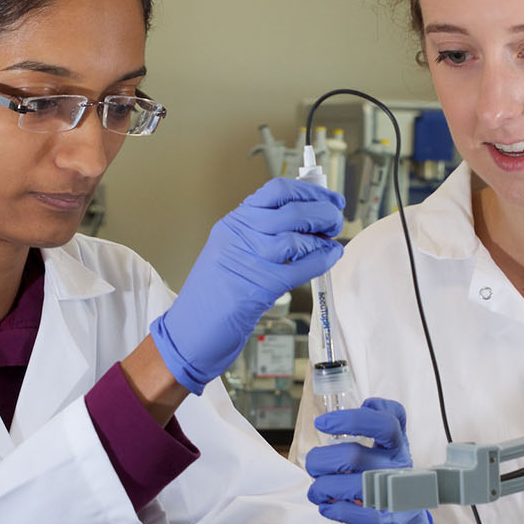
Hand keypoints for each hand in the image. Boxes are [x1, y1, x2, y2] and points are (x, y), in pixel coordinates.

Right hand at [150, 178, 342, 392]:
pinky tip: (330, 257)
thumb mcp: (231, 253)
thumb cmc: (212, 297)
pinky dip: (320, 260)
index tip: (329, 199)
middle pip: (291, 211)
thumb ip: (262, 236)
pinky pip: (299, 267)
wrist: (188, 332)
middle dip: (322, 212)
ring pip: (296, 236)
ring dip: (322, 238)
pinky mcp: (258, 287)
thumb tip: (307, 223)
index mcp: (233, 223)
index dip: (309, 192)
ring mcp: (247, 260)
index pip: (276, 191)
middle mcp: (239, 236)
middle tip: (335, 221)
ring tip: (332, 242)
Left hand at [304, 398, 440, 523]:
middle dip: (320, 460)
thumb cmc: (386, 479)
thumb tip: (363, 406)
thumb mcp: (390, 448)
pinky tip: (327, 506)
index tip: (322, 422)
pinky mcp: (383, 523)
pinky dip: (332, 509)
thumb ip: (378, 423)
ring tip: (317, 490)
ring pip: (346, 486)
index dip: (352, 418)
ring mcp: (392, 496)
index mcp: (398, 446)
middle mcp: (398, 468)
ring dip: (321, 488)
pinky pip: (351, 513)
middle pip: (352, 455)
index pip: (386, 423)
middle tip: (314, 465)